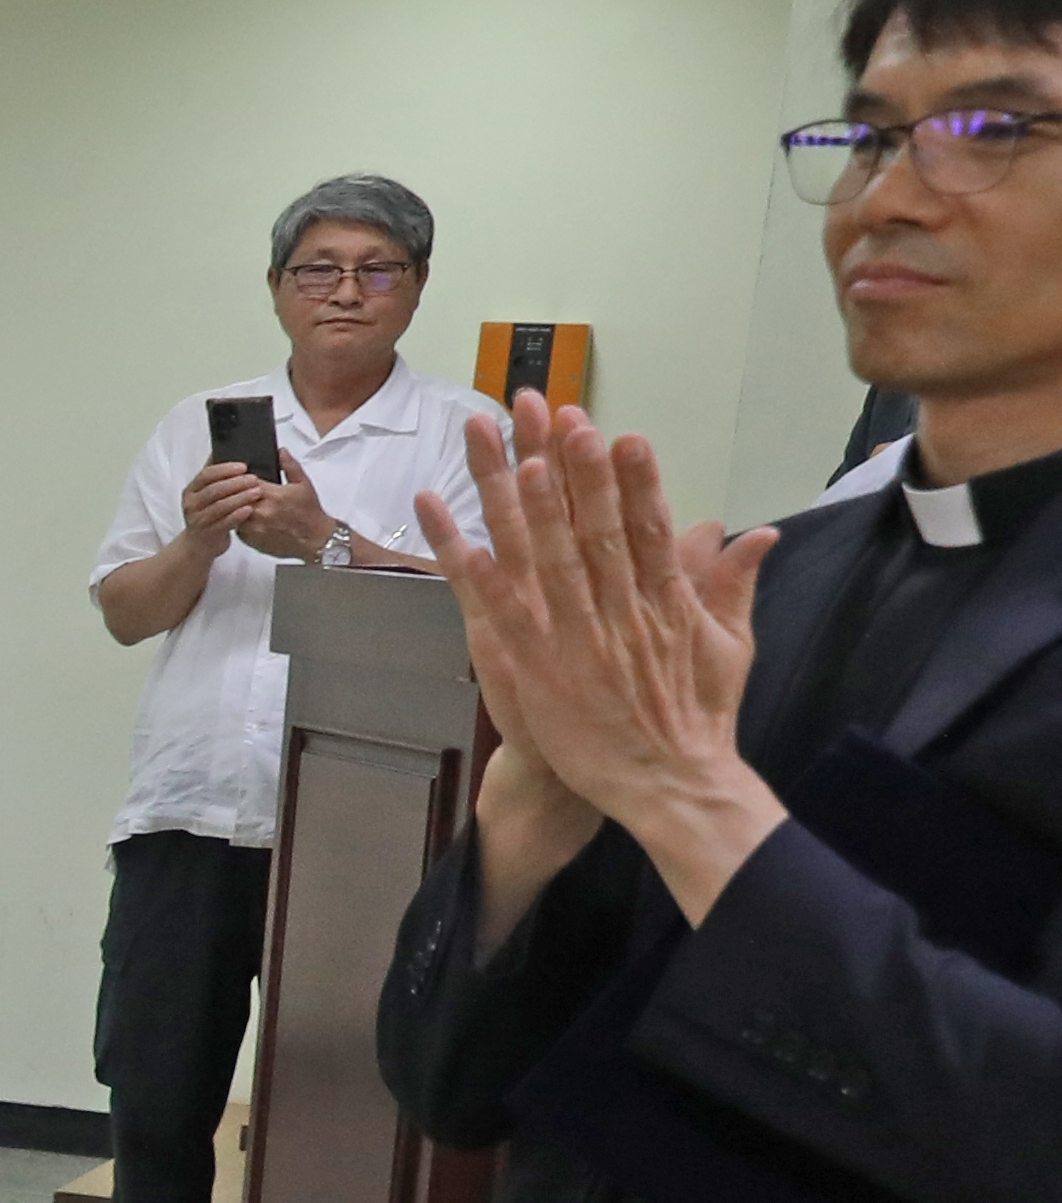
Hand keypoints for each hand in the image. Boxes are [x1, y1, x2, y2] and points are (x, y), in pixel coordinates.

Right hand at [178, 458, 268, 547]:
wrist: (198, 545)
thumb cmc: (207, 514)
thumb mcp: (205, 493)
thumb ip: (214, 475)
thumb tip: (222, 449)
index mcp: (191, 490)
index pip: (207, 475)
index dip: (225, 469)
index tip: (243, 466)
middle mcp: (192, 504)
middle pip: (214, 490)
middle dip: (236, 483)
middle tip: (254, 479)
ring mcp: (198, 520)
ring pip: (220, 506)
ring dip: (240, 498)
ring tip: (257, 492)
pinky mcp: (208, 534)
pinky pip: (224, 523)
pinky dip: (237, 516)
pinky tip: (249, 510)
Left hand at [225, 472, 333, 560]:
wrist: (315, 539)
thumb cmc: (310, 513)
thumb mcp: (303, 484)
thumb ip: (290, 466)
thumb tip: (281, 451)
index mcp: (273, 495)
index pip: (244, 481)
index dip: (239, 478)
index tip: (239, 476)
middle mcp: (261, 511)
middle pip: (234, 497)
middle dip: (232, 492)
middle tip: (232, 489)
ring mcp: (254, 527)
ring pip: (232, 513)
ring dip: (232, 507)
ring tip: (235, 503)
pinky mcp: (251, 540)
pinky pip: (236, 528)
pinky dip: (236, 522)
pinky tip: (241, 517)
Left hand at [417, 392, 784, 916]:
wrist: (669, 786)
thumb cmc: (698, 716)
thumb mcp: (731, 646)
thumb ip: (733, 584)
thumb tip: (754, 530)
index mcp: (666, 601)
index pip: (650, 527)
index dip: (636, 480)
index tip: (622, 434)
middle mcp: (618, 612)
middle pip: (593, 530)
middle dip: (577, 472)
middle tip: (560, 416)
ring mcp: (573, 638)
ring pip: (544, 558)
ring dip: (526, 504)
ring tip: (512, 452)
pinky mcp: (534, 666)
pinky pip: (495, 606)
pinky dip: (470, 564)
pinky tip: (449, 525)